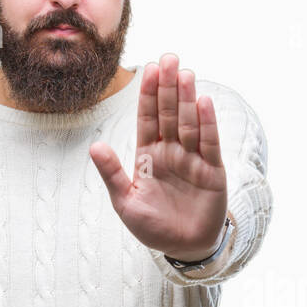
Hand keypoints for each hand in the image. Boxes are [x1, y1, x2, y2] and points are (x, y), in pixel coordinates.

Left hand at [88, 53, 228, 259]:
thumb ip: (112, 174)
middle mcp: (172, 152)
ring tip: (185, 73)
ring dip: (187, 98)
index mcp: (149, 155)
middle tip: (168, 58)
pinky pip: (209, 143)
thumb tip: (95, 146)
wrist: (184, 248)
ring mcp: (193, 160)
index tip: (148, 69)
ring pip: (188, 123)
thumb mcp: (125, 203)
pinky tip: (204, 102)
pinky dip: (207, 123)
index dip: (148, 95)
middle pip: (169, 113)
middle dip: (168, 86)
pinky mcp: (212, 172)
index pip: (147, 118)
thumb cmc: (153, 227)